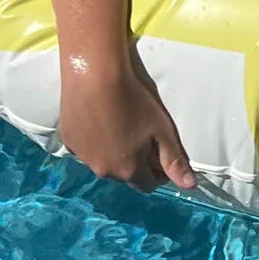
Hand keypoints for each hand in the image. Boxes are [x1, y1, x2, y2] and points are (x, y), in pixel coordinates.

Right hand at [59, 50, 195, 191]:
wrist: (95, 74)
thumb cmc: (132, 99)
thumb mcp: (162, 129)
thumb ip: (175, 160)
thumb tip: (190, 185)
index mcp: (128, 170)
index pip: (148, 185)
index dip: (159, 172)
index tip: (162, 155)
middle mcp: (102, 170)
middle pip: (125, 174)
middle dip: (137, 161)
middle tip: (143, 136)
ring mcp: (82, 156)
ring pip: (104, 162)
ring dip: (115, 152)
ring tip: (121, 124)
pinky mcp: (68, 140)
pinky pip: (86, 148)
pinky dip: (95, 141)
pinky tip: (101, 120)